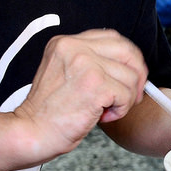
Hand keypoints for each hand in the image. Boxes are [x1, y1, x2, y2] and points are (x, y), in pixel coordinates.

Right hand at [14, 29, 146, 159]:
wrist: (33, 132)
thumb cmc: (51, 112)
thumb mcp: (66, 75)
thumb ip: (91, 64)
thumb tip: (131, 68)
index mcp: (65, 43)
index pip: (113, 38)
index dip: (129, 59)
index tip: (129, 78)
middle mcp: (75, 47)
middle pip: (128, 52)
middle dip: (137, 77)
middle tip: (130, 97)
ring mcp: (85, 64)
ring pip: (131, 77)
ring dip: (126, 99)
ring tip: (106, 110)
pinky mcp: (95, 84)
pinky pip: (127, 94)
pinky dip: (121, 110)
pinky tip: (103, 116)